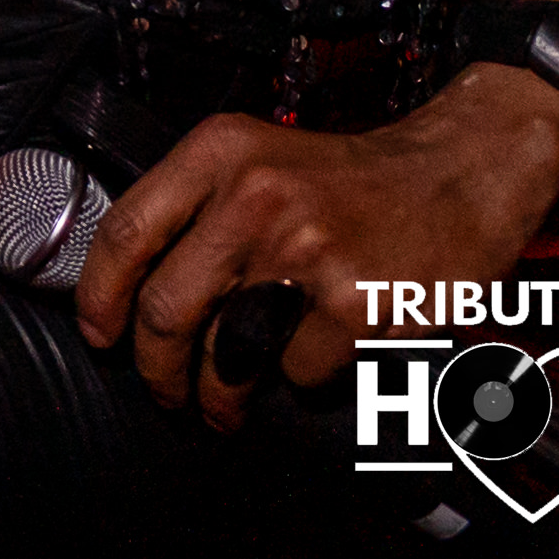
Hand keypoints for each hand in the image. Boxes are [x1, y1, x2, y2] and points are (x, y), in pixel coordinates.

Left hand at [70, 65, 558, 430]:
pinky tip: (317, 357)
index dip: (99, 297)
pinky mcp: (355, 303)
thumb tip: (127, 288)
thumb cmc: (352, 178)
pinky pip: (298, 373)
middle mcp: (255, 196)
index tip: (99, 334)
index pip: (127, 232)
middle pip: (167, 309)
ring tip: (223, 404)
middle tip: (165, 391)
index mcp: (220, 153)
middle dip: (156, 370)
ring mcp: (306, 251)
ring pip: (226, 355)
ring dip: (217, 397)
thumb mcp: (260, 158)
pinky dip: (303, 378)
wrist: (460, 171)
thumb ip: (195, 207)